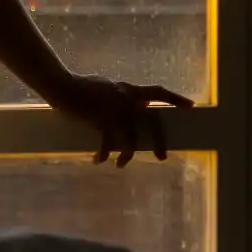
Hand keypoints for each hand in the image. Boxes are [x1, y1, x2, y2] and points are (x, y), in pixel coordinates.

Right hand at [39, 73, 192, 166]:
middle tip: (162, 157)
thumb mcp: (108, 86)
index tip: (190, 107)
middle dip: (159, 140)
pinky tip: (98, 160)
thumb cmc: (81, 86)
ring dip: (128, 155)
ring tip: (121, 165)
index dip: (175, 99)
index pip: (158, 92)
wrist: (61, 86)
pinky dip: (104, 154)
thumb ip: (124, 94)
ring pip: (131, 139)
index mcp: (128, 89)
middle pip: (152, 120)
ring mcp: (114, 110)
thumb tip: (142, 103)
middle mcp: (126, 99)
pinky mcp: (100, 120)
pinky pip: (108, 144)